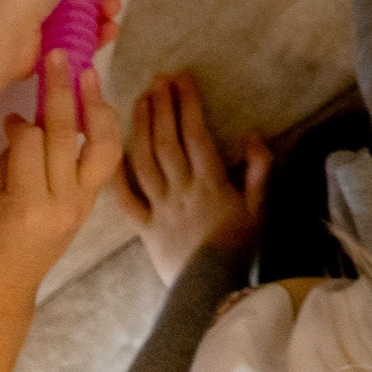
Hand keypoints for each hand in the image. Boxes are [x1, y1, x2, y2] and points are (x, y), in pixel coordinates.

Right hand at [0, 51, 125, 318]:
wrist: (6, 282)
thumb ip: (9, 153)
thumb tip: (27, 116)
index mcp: (27, 204)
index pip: (31, 143)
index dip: (22, 122)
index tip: (14, 115)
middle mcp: (62, 204)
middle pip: (66, 136)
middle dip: (62, 91)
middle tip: (58, 58)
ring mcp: (83, 204)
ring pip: (103, 147)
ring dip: (97, 106)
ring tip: (89, 75)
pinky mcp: (94, 202)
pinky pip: (108, 159)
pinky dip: (104, 129)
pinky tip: (96, 105)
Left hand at [121, 72, 269, 286]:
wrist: (212, 293)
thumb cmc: (239, 248)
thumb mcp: (259, 209)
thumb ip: (259, 171)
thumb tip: (253, 134)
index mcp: (210, 183)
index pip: (196, 134)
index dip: (187, 103)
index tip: (182, 78)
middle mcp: (181, 190)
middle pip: (167, 141)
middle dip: (161, 106)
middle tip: (157, 79)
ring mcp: (159, 208)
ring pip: (145, 161)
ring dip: (141, 128)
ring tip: (139, 100)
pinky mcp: (143, 228)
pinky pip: (125, 200)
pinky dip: (117, 174)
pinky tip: (112, 149)